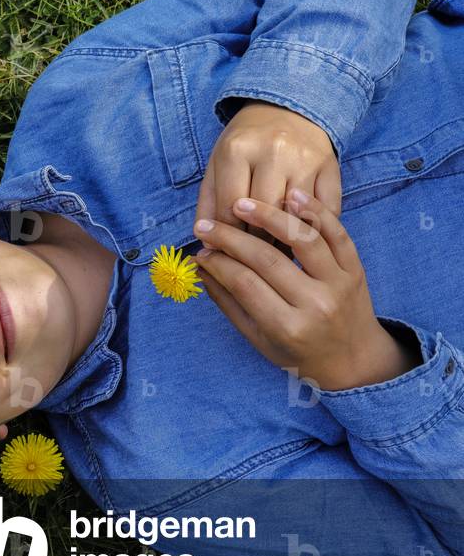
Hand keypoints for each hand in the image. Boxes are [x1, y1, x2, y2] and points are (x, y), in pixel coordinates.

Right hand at [193, 188, 418, 391]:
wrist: (354, 361)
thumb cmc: (298, 353)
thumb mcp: (258, 339)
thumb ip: (229, 302)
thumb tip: (200, 268)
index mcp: (288, 327)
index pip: (244, 283)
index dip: (217, 263)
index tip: (199, 251)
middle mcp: (316, 304)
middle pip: (267, 259)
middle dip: (230, 238)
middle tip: (205, 226)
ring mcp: (340, 283)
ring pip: (303, 239)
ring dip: (270, 216)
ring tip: (242, 203)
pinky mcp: (356, 268)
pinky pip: (336, 233)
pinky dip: (315, 211)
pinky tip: (290, 194)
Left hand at [195, 101, 342, 252]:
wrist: (285, 108)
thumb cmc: (244, 144)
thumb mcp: (218, 165)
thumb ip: (209, 203)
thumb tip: (208, 245)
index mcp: (237, 150)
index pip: (230, 207)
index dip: (227, 236)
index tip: (225, 251)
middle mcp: (274, 151)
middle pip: (264, 215)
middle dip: (255, 242)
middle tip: (250, 258)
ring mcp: (306, 158)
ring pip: (295, 216)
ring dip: (285, 243)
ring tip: (274, 254)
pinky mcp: (331, 166)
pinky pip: (326, 211)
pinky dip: (314, 230)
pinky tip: (301, 238)